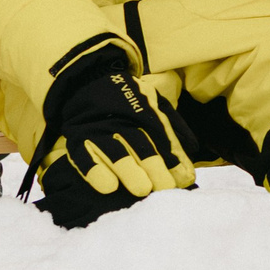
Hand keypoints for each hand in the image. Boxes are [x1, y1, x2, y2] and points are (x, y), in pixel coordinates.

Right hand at [35, 47, 195, 228]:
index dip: (173, 160)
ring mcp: (99, 130)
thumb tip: (191, 154)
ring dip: (129, 172)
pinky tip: (108, 187)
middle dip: (154, 167)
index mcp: (145, 113)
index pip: (162, 137)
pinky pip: (83, 157)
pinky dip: (95, 172)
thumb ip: (174, 131)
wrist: (88, 79)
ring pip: (115, 153)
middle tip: (165, 187)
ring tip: (142, 190)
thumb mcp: (156, 105)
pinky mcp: (78, 139)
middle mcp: (123, 121)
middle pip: (140, 146)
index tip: (184, 180)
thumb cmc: (130, 101)